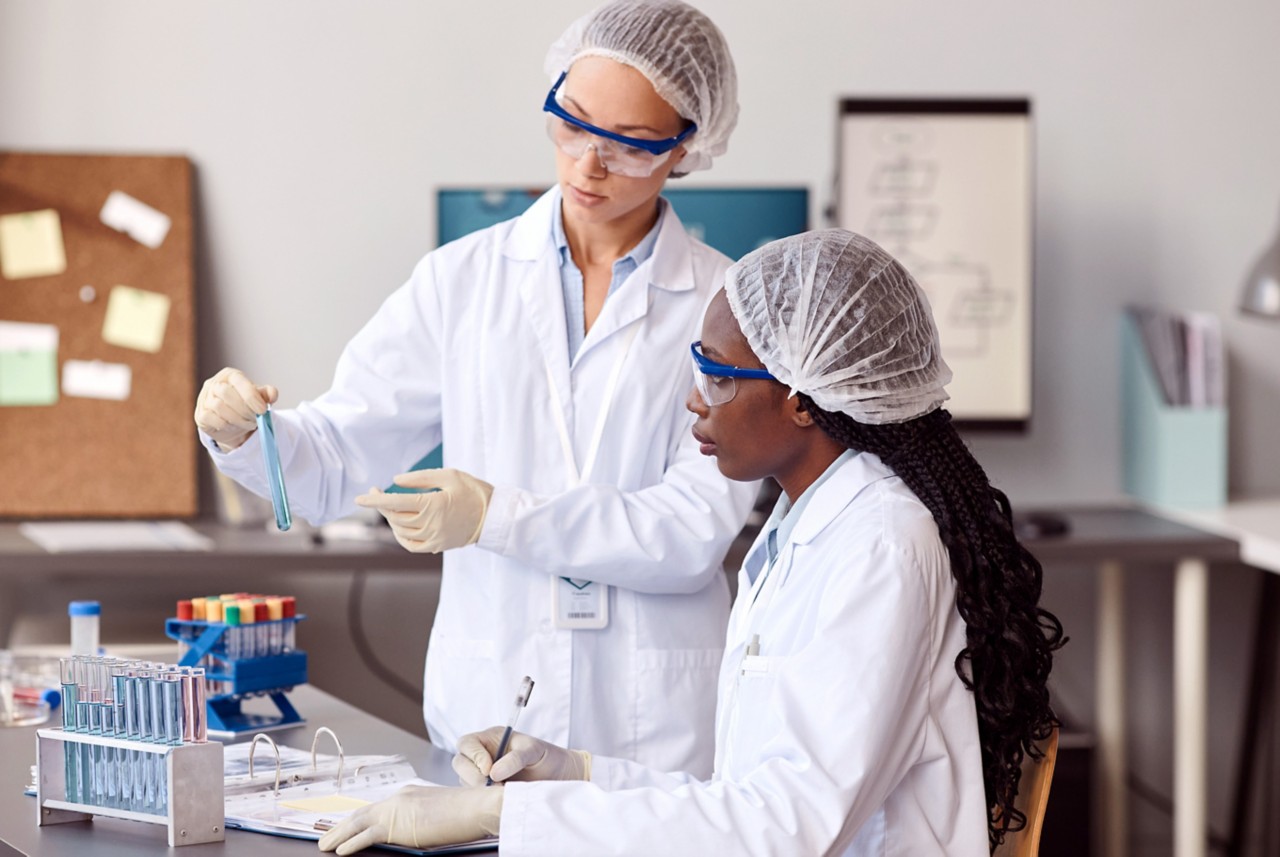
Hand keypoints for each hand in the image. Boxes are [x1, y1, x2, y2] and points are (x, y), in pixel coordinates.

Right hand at [194, 367, 278, 450]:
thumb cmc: (246, 406)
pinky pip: (211, 418)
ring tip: (249, 424)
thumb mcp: (258, 398)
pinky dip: (226, 425)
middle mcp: (214, 384)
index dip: (251, 396)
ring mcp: (204, 399)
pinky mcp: (200, 414)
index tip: (262, 410)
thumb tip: (272, 394)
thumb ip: (266, 394)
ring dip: (238, 419)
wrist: (232, 424)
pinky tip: (234, 426)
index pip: (238, 381)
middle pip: (226, 393)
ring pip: (219, 407)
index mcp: (230, 375)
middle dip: (245, 409)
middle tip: (256, 419)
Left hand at [317, 784, 500, 855]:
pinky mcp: (397, 824)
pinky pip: (366, 835)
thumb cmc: (466, 813)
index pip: (378, 808)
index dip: (359, 819)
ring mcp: (396, 809)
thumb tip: (412, 833)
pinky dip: (350, 843)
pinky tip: (339, 851)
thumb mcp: (438, 814)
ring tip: (324, 845)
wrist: (474, 807)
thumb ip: (420, 820)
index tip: (347, 826)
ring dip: (339, 834)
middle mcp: (399, 798)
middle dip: (342, 826)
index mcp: (408, 794)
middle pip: (362, 813)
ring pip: (358, 822)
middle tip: (326, 837)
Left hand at [355, 468, 492, 553]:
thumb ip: (420, 478)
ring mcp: (433, 538)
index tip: (359, 497)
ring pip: (400, 531)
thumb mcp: (450, 475)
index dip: (374, 501)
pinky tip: (399, 526)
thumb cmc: (474, 491)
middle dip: (381, 505)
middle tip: (376, 492)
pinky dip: (400, 536)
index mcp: (432, 505)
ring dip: (390, 519)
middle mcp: (430, 524)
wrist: (495, 516)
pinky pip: (410, 545)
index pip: (395, 503)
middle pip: (394, 517)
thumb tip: (394, 481)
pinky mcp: (437, 546)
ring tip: (389, 506)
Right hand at [452, 727, 591, 785]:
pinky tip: (500, 796)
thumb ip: (515, 758)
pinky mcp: (485, 789)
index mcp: (490, 738)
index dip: (474, 756)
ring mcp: (482, 773)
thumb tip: (493, 773)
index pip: (467, 743)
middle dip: (474, 775)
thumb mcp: (533, 751)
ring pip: (465, 780)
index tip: (489, 769)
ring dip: (479, 788)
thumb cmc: (545, 756)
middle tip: (495, 785)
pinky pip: (474, 794)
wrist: (557, 775)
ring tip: (503, 790)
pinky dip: (484, 797)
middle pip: (460, 762)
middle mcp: (482, 754)